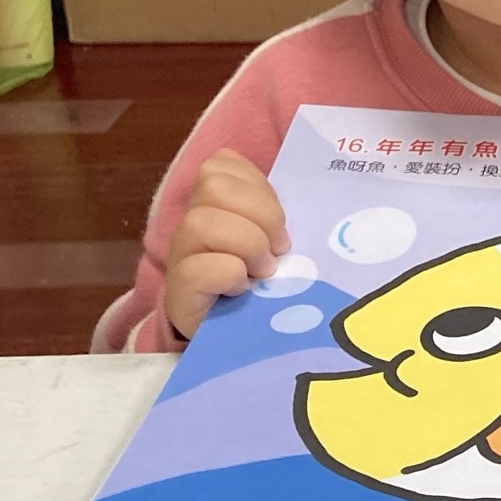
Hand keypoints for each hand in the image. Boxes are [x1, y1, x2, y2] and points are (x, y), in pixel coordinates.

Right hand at [163, 149, 290, 341]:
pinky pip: (198, 268)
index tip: (279, 222)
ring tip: (262, 271)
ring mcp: (181, 254)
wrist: (238, 336)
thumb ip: (281, 215)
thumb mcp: (277, 240)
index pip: (223, 163)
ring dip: (246, 245)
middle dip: (260, 214)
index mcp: (215, 202)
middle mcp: (192, 222)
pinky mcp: (178, 289)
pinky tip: (241, 289)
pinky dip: (229, 275)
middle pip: (213, 185)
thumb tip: (322, 205)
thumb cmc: (265, 282)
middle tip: (277, 249)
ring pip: (201, 222)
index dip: (258, 186)